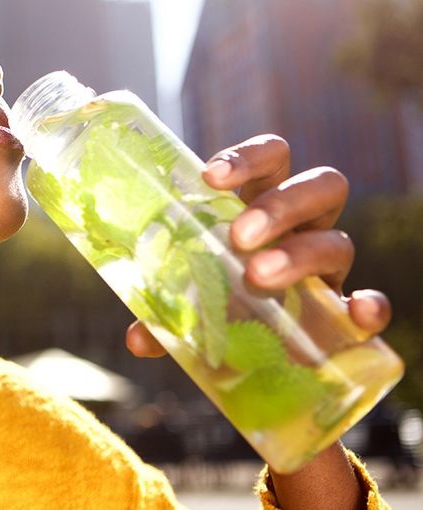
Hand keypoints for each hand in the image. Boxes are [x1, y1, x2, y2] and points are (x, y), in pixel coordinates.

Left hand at [125, 133, 391, 358]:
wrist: (254, 354)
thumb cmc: (216, 300)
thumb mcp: (186, 298)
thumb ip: (163, 312)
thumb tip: (138, 339)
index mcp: (261, 203)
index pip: (271, 159)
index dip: (247, 158)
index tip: (210, 176)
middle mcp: (303, 227)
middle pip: (318, 187)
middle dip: (280, 205)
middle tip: (238, 236)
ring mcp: (328, 268)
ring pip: (340, 240)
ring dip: (302, 253)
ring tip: (258, 275)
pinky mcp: (345, 313)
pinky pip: (374, 304)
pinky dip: (372, 306)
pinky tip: (356, 312)